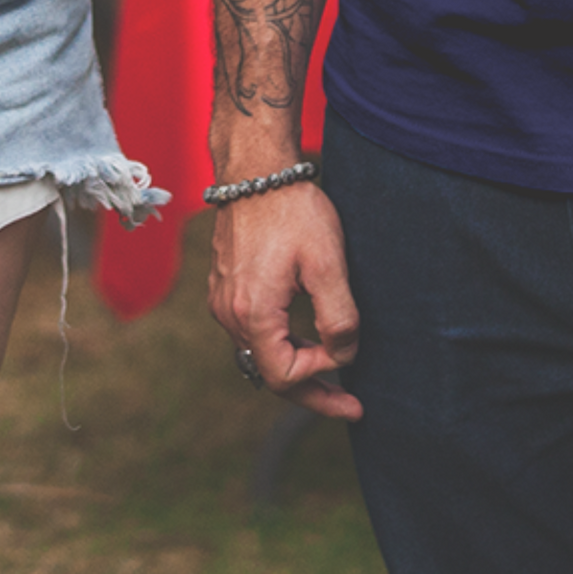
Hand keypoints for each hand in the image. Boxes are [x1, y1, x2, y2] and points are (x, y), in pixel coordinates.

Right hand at [206, 179, 362, 418]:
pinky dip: (280, 343)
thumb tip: (344, 355)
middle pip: (269, 372)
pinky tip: (305, 336)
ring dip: (295, 365)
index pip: (283, 377)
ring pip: (259, 352)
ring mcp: (222, 299)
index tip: (350, 370)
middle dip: (311, 391)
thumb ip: (339, 317)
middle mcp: (229, 313)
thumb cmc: (292, 210)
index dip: (320, 384)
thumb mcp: (327, 264)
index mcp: (253, 313)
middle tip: (350, 404)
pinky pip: (252, 330)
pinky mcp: (224, 285)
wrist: (256, 168)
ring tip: (332, 367)